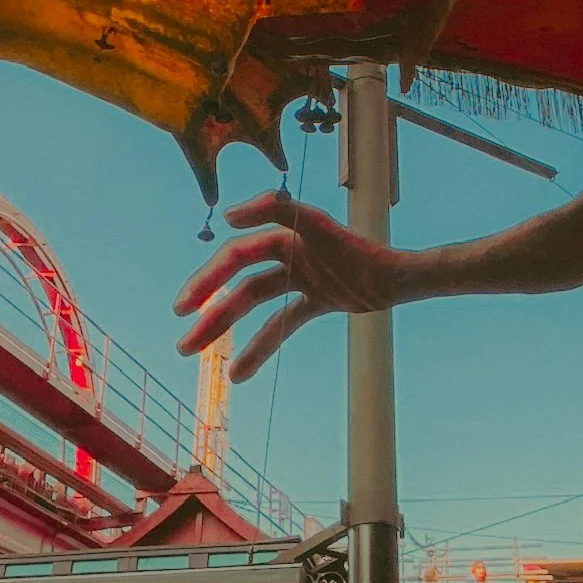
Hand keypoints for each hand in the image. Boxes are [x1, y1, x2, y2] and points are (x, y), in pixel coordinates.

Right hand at [174, 192, 409, 381]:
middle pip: (239, 284)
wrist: (401, 281)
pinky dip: (261, 347)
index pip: (238, 257)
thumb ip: (279, 208)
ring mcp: (301, 279)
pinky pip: (281, 325)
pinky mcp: (315, 300)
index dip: (209, 279)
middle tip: (181, 337)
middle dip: (208, 310)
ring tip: (193, 353)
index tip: (185, 305)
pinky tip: (240, 373)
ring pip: (253, 305)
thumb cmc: (364, 253)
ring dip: (224, 329)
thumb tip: (229, 215)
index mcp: (285, 236)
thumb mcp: (320, 228)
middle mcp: (288, 255)